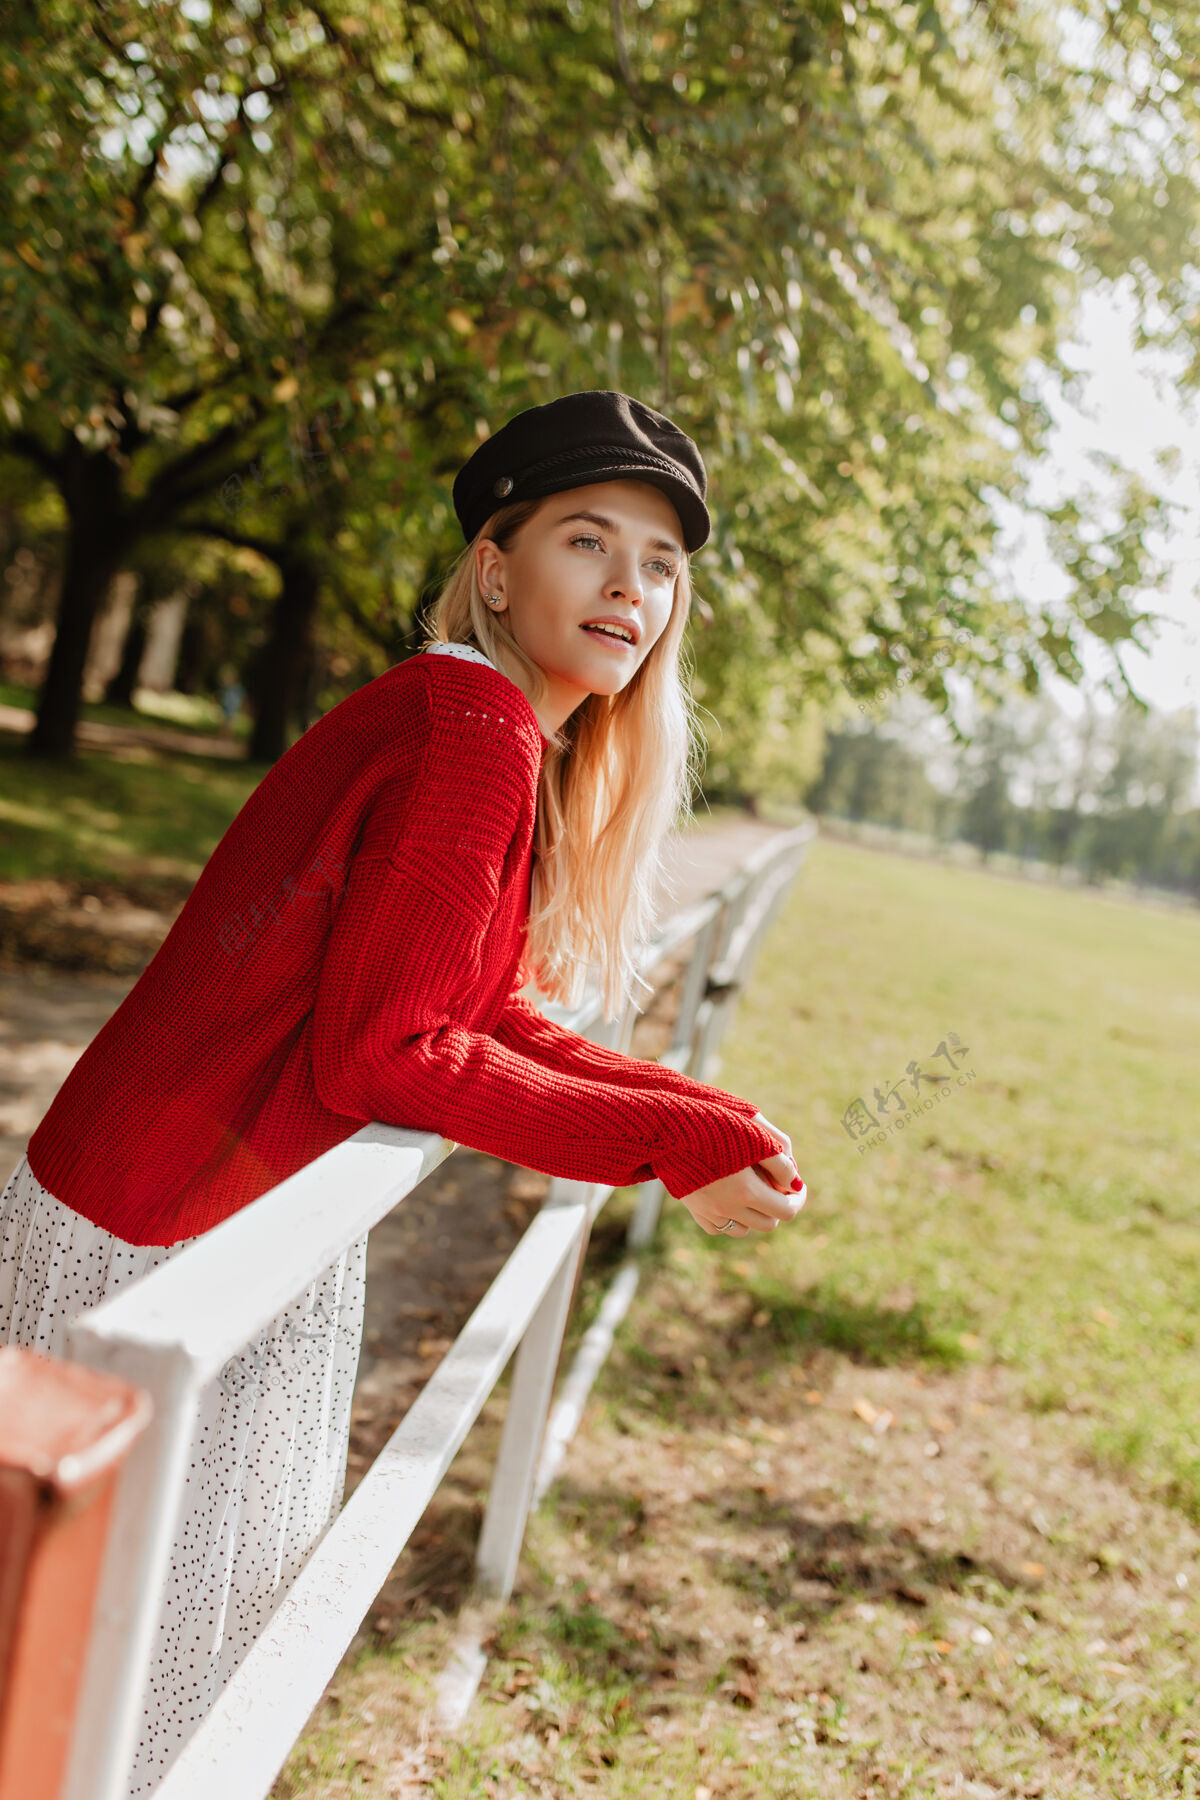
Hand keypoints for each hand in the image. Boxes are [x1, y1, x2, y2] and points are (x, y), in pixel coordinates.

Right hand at [680, 1111, 805, 1237]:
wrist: (668, 1127)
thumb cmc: (714, 1122)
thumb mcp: (754, 1134)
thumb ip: (781, 1160)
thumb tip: (795, 1183)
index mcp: (746, 1190)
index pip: (786, 1211)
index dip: (797, 1199)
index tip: (797, 1188)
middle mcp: (728, 1207)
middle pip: (768, 1223)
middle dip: (777, 1206)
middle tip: (777, 1188)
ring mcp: (709, 1212)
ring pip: (744, 1230)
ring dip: (754, 1215)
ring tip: (754, 1193)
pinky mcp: (694, 1209)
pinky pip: (718, 1227)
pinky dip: (730, 1219)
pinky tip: (730, 1199)